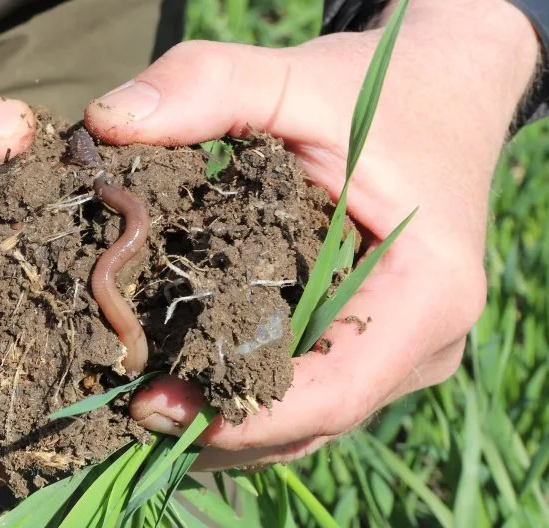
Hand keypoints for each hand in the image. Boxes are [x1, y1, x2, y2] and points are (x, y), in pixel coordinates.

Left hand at [84, 0, 538, 469]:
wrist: (442, 92)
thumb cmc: (376, 92)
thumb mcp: (294, 79)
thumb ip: (207, 86)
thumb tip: (107, 122)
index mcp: (427, 296)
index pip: (334, 394)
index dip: (242, 419)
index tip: (153, 409)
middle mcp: (424, 345)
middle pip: (310, 422)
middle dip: (216, 428)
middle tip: (127, 410)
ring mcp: (400, 358)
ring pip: (303, 422)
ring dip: (223, 423)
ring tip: (141, 405)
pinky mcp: (370, 352)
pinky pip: (303, 396)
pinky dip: (241, 396)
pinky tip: (178, 380)